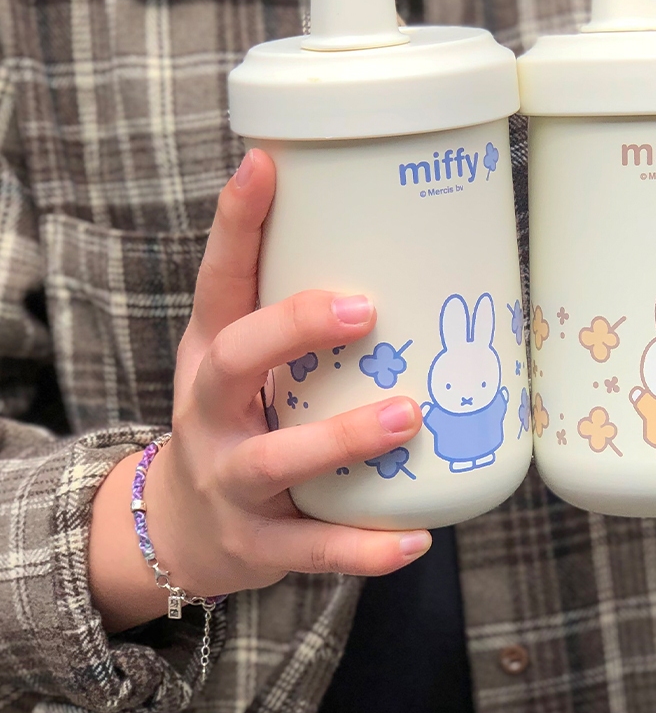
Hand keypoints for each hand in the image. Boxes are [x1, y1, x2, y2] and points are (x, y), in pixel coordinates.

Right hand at [90, 150, 429, 630]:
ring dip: (342, 439)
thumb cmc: (239, 416)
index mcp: (212, 351)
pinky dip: (362, 547)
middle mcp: (209, 410)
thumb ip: (299, 313)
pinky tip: (415, 541)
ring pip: (276, 458)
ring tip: (407, 415)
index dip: (236, 222)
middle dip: (293, 329)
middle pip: (233, 359)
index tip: (264, 164)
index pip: (218, 278)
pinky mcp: (256, 540)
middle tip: (365, 309)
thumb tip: (402, 246)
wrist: (183, 526)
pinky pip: (310, 548)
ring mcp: (228, 478)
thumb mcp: (246, 358)